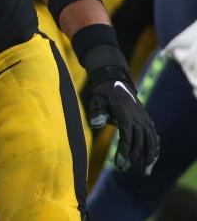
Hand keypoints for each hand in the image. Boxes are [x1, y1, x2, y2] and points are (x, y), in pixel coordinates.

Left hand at [83, 44, 159, 173]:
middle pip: (140, 142)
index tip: (120, 164)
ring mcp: (144, 119)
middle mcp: (138, 118)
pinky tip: (153, 158)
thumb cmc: (102, 93)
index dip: (124, 152)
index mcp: (126, 115)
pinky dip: (155, 147)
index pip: (127, 137)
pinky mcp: (146, 119)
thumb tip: (95, 123)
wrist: (114, 81)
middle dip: (134, 157)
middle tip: (125, 169)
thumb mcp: (96, 100)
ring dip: (149, 156)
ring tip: (146, 170)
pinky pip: (153, 135)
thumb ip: (96, 112)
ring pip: (150, 140)